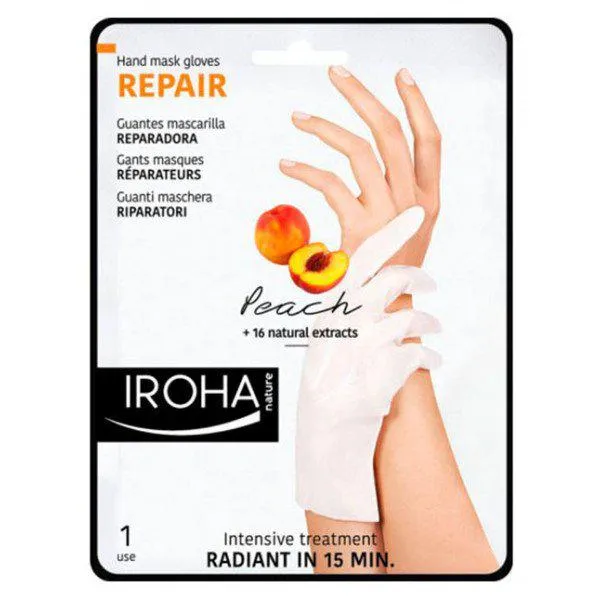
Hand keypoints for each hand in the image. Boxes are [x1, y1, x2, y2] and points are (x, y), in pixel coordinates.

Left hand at [280, 66, 440, 266]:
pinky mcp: (360, 229)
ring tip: (298, 117)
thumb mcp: (406, 226)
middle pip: (390, 133)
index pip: (430, 140)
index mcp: (428, 198)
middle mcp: (413, 201)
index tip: (400, 74)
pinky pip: (331, 185)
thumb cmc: (389, 267)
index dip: (417, 103)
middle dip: (361, 97)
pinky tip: (287, 164)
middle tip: (335, 74)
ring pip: (359, 151)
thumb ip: (397, 191)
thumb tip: (369, 156)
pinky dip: (306, 171)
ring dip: (325, 127)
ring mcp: (388, 214)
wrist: (384, 310)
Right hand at [295, 208, 440, 521]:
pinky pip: (419, 350)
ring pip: (410, 316)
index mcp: (332, 308)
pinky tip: (431, 360)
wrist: (327, 429)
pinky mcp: (385, 371)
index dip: (391, 234)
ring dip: (427, 322)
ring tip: (432, 329)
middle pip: (390, 280)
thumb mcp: (328, 336)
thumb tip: (370, 279)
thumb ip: (346, 307)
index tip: (414, 214)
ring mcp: (365, 346)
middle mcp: (348, 321)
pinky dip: (429, 354)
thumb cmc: (329, 379)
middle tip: (430, 283)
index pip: (362, 259)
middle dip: (417, 276)